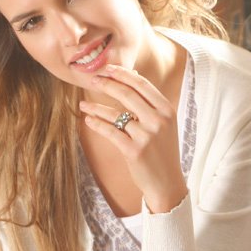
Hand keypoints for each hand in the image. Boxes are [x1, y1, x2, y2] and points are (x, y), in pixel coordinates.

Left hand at [79, 64, 186, 212]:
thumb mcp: (164, 124)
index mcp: (167, 110)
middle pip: (127, 94)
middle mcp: (158, 120)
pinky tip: (88, 120)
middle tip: (93, 80)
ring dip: (96, 108)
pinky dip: (97, 124)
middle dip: (107, 84)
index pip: (142, 85)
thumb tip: (133, 75)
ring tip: (83, 105)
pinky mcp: (134, 150)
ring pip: (115, 114)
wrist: (167, 182)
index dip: (123, 74)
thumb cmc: (162, 151)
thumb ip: (150, 102)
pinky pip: (110, 132)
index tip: (108, 69)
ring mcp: (146, 136)